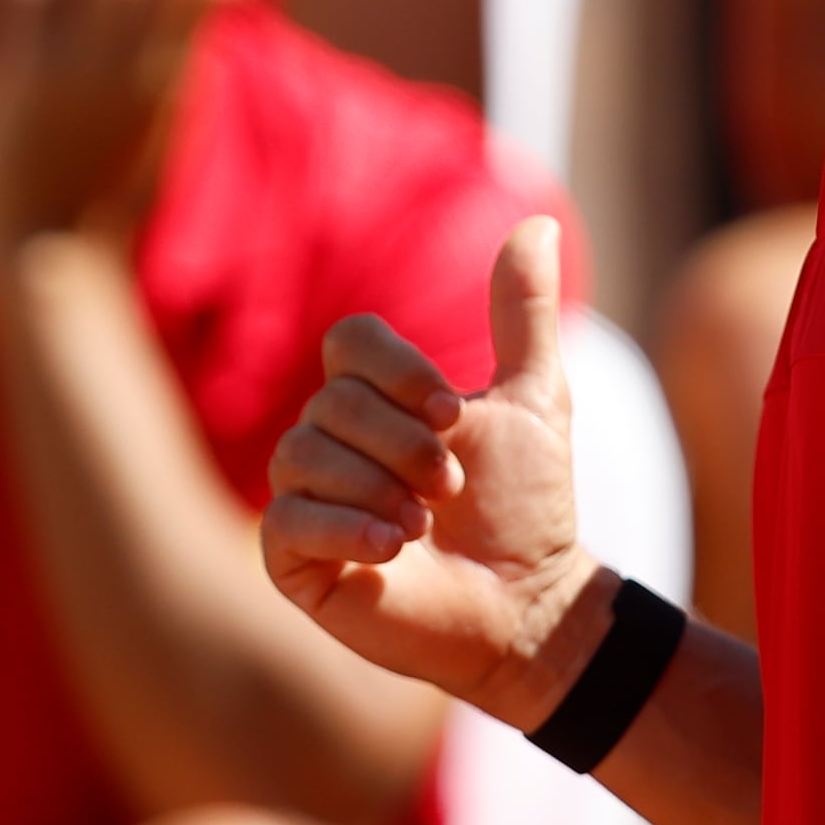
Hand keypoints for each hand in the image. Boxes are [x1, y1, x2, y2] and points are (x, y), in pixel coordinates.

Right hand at [258, 217, 595, 722]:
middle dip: (403, 444)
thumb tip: (537, 220)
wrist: (529, 604)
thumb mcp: (535, 400)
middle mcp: (330, 442)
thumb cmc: (528, 508)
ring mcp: (305, 500)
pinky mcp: (292, 560)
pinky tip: (391, 549)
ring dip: (377, 488)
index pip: (349, 342)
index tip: (453, 414)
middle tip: (450, 488)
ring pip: (302, 457)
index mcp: (375, 398)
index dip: (396, 370)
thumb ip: (523, 315)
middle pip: (331, 402)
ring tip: (423, 526)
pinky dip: (343, 528)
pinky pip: (287, 521)